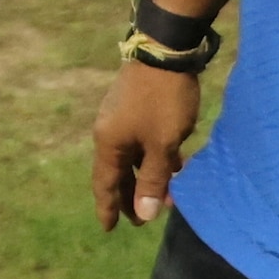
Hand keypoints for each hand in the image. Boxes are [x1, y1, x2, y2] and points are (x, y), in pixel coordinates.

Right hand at [87, 59, 201, 230]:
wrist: (166, 49)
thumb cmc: (163, 101)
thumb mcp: (162, 145)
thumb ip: (153, 179)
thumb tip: (144, 213)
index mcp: (109, 144)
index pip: (105, 184)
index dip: (108, 208)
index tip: (109, 229)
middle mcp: (109, 132)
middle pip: (117, 173)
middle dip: (130, 196)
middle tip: (142, 218)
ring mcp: (121, 117)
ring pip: (132, 157)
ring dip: (146, 177)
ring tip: (165, 195)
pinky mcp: (135, 106)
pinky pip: (141, 141)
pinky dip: (153, 157)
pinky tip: (173, 163)